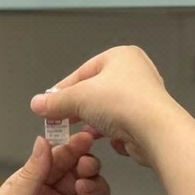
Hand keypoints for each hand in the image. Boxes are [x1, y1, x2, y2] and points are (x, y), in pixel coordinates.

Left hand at [0, 132, 112, 194]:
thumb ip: (33, 173)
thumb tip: (43, 141)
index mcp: (33, 184)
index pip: (58, 159)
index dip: (72, 147)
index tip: (84, 137)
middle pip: (81, 172)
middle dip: (87, 164)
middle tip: (86, 165)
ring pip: (95, 192)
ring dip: (96, 186)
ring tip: (83, 190)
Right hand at [29, 46, 180, 166]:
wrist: (157, 132)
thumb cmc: (124, 103)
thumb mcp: (79, 98)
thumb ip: (55, 101)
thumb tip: (37, 103)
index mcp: (120, 56)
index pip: (82, 72)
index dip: (62, 91)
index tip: (48, 106)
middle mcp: (135, 72)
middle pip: (94, 91)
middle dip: (77, 108)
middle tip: (60, 120)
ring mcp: (143, 97)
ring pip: (107, 109)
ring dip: (93, 122)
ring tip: (81, 133)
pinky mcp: (147, 119)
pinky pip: (121, 124)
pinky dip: (111, 132)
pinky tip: (105, 139)